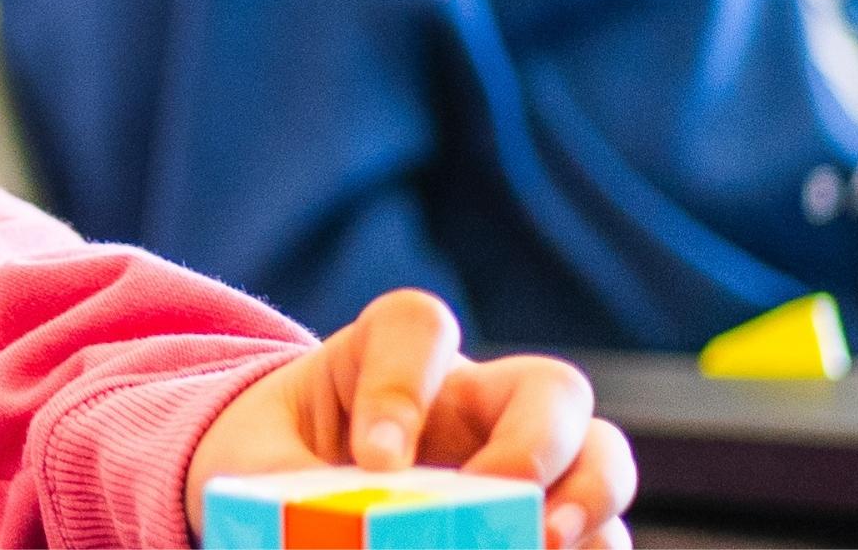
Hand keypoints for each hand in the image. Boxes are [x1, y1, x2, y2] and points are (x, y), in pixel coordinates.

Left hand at [188, 290, 636, 547]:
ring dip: (587, 499)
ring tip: (545, 544)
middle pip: (550, 388)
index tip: (375, 460)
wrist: (279, 503)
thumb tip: (319, 532)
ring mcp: (521, 466)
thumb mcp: (255, 471)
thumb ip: (285, 493)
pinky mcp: (542, 526)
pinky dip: (591, 548)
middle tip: (499, 496)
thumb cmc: (268, 465)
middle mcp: (476, 405)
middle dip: (537, 441)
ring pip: (601, 457)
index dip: (403, 385)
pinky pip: (602, 535)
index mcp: (392, 360)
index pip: (415, 329)